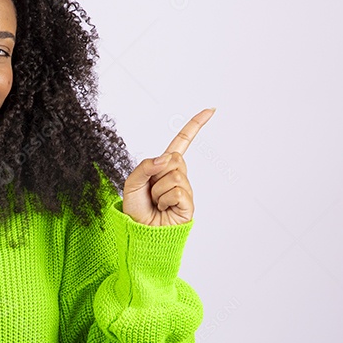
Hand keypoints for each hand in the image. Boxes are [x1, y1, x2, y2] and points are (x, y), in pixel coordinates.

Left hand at [121, 108, 213, 225]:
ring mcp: (185, 189)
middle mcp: (178, 175)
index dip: (195, 126)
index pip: (182, 142)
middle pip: (174, 158)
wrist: (139, 232)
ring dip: (158, 190)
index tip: (211, 110)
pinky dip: (164, 199)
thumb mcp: (132, 182)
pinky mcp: (188, 203)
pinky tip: (164, 208)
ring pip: (174, 175)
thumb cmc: (136, 209)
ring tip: (156, 202)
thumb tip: (167, 158)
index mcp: (164, 167)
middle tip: (151, 191)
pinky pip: (177, 190)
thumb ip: (145, 166)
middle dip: (156, 173)